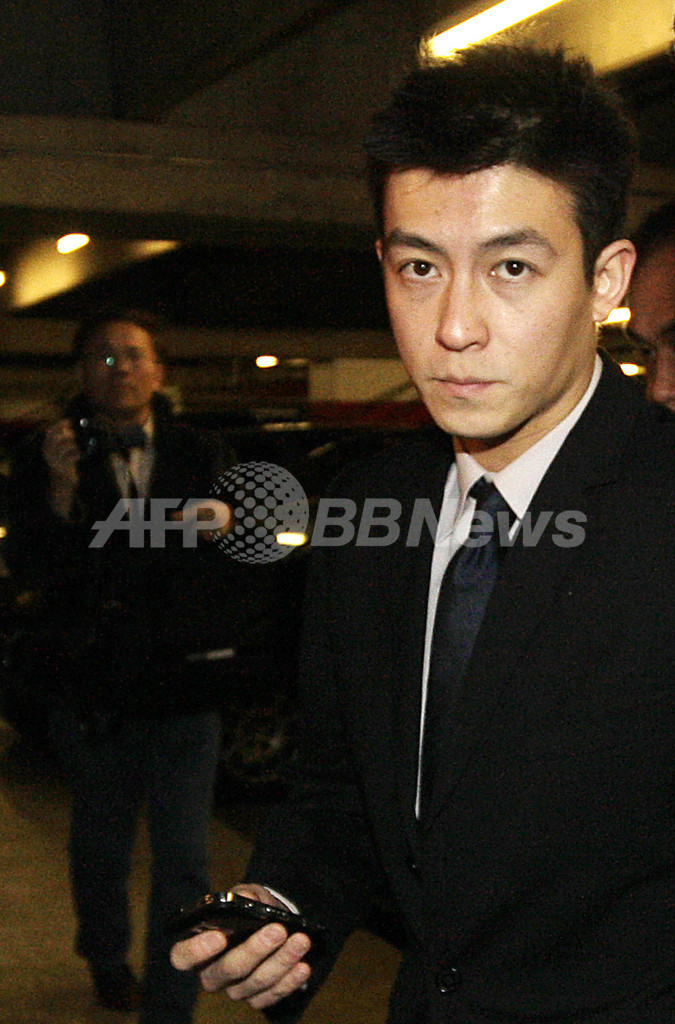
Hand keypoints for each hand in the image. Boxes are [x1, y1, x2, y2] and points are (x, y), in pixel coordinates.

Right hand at [42, 419, 79, 517]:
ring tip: (76, 448)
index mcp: (46, 447)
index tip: (68, 420)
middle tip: (73, 434)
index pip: (50, 432)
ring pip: (67, 446)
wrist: (62, 482)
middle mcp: (48, 453)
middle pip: (57, 438)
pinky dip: (78, 454)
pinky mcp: (63, 467)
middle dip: (66, 434)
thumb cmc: (63, 463)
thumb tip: (69, 426)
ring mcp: (55, 460)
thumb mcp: (60, 450)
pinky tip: (79, 456)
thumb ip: (62, 438)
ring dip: (74, 445)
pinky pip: (73, 456)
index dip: (59, 424)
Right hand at [170, 883, 311, 1010]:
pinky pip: (272, 996)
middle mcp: (212, 973)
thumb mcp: (246, 894)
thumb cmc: (250, 909)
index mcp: (198, 946)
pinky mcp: (257, 998)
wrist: (272, 923)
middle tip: (277, 930)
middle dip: (254, 949)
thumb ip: (244, 894)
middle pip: (227, 970)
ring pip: (255, 983)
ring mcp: (235, 989)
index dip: (196, 950)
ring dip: (281, 961)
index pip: (183, 957)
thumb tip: (245, 898)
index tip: (219, 936)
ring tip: (301, 941)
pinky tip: (302, 966)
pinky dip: (289, 981)